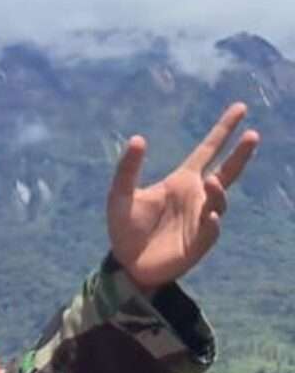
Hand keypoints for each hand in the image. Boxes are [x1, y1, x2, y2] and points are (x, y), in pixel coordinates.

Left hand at [107, 102, 258, 292]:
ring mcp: (201, 218)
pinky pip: (211, 230)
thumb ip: (128, 169)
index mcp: (181, 181)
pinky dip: (212, 222)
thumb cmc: (125, 228)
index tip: (240, 108)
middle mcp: (197, 196)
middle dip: (240, 153)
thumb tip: (137, 138)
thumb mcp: (120, 195)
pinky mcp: (200, 242)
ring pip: (219, 200)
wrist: (127, 264)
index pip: (207, 151)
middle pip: (226, 171)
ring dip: (217, 191)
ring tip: (209, 181)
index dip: (223, 130)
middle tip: (252, 134)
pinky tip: (210, 216)